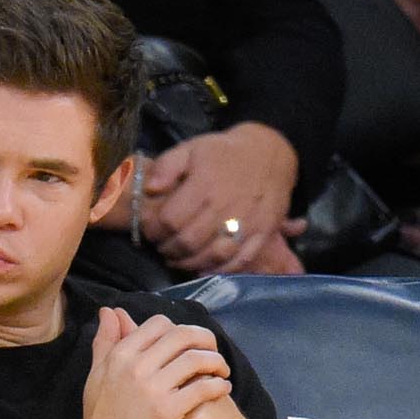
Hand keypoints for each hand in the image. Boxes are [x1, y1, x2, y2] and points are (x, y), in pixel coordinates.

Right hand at [72, 307, 232, 418]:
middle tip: (213, 354)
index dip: (179, 330)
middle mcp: (136, 367)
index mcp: (120, 355)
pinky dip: (217, 386)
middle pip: (182, 335)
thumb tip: (109, 311)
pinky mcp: (167, 411)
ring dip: (216, 363)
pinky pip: (201, 388)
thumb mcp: (96, 375)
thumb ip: (105, 342)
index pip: (159, 324)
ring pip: (196, 359)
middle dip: (205, 340)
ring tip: (221, 372)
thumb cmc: (99, 418)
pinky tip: (221, 389)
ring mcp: (152, 389)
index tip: (188, 345)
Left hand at [136, 122, 298, 274]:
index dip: (154, 230)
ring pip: (213, 256)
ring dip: (190, 263)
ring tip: (179, 257)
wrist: (269, 153)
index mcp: (206, 185)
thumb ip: (166, 167)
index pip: (170, 220)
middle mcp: (227, 206)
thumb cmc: (223, 153)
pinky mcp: (264, 232)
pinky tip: (204, 267)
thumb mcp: (191, 148)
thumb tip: (150, 189)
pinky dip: (220, 270)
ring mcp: (248, 222)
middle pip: (189, 242)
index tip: (151, 230)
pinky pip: (240, 261)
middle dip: (169, 249)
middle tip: (163, 246)